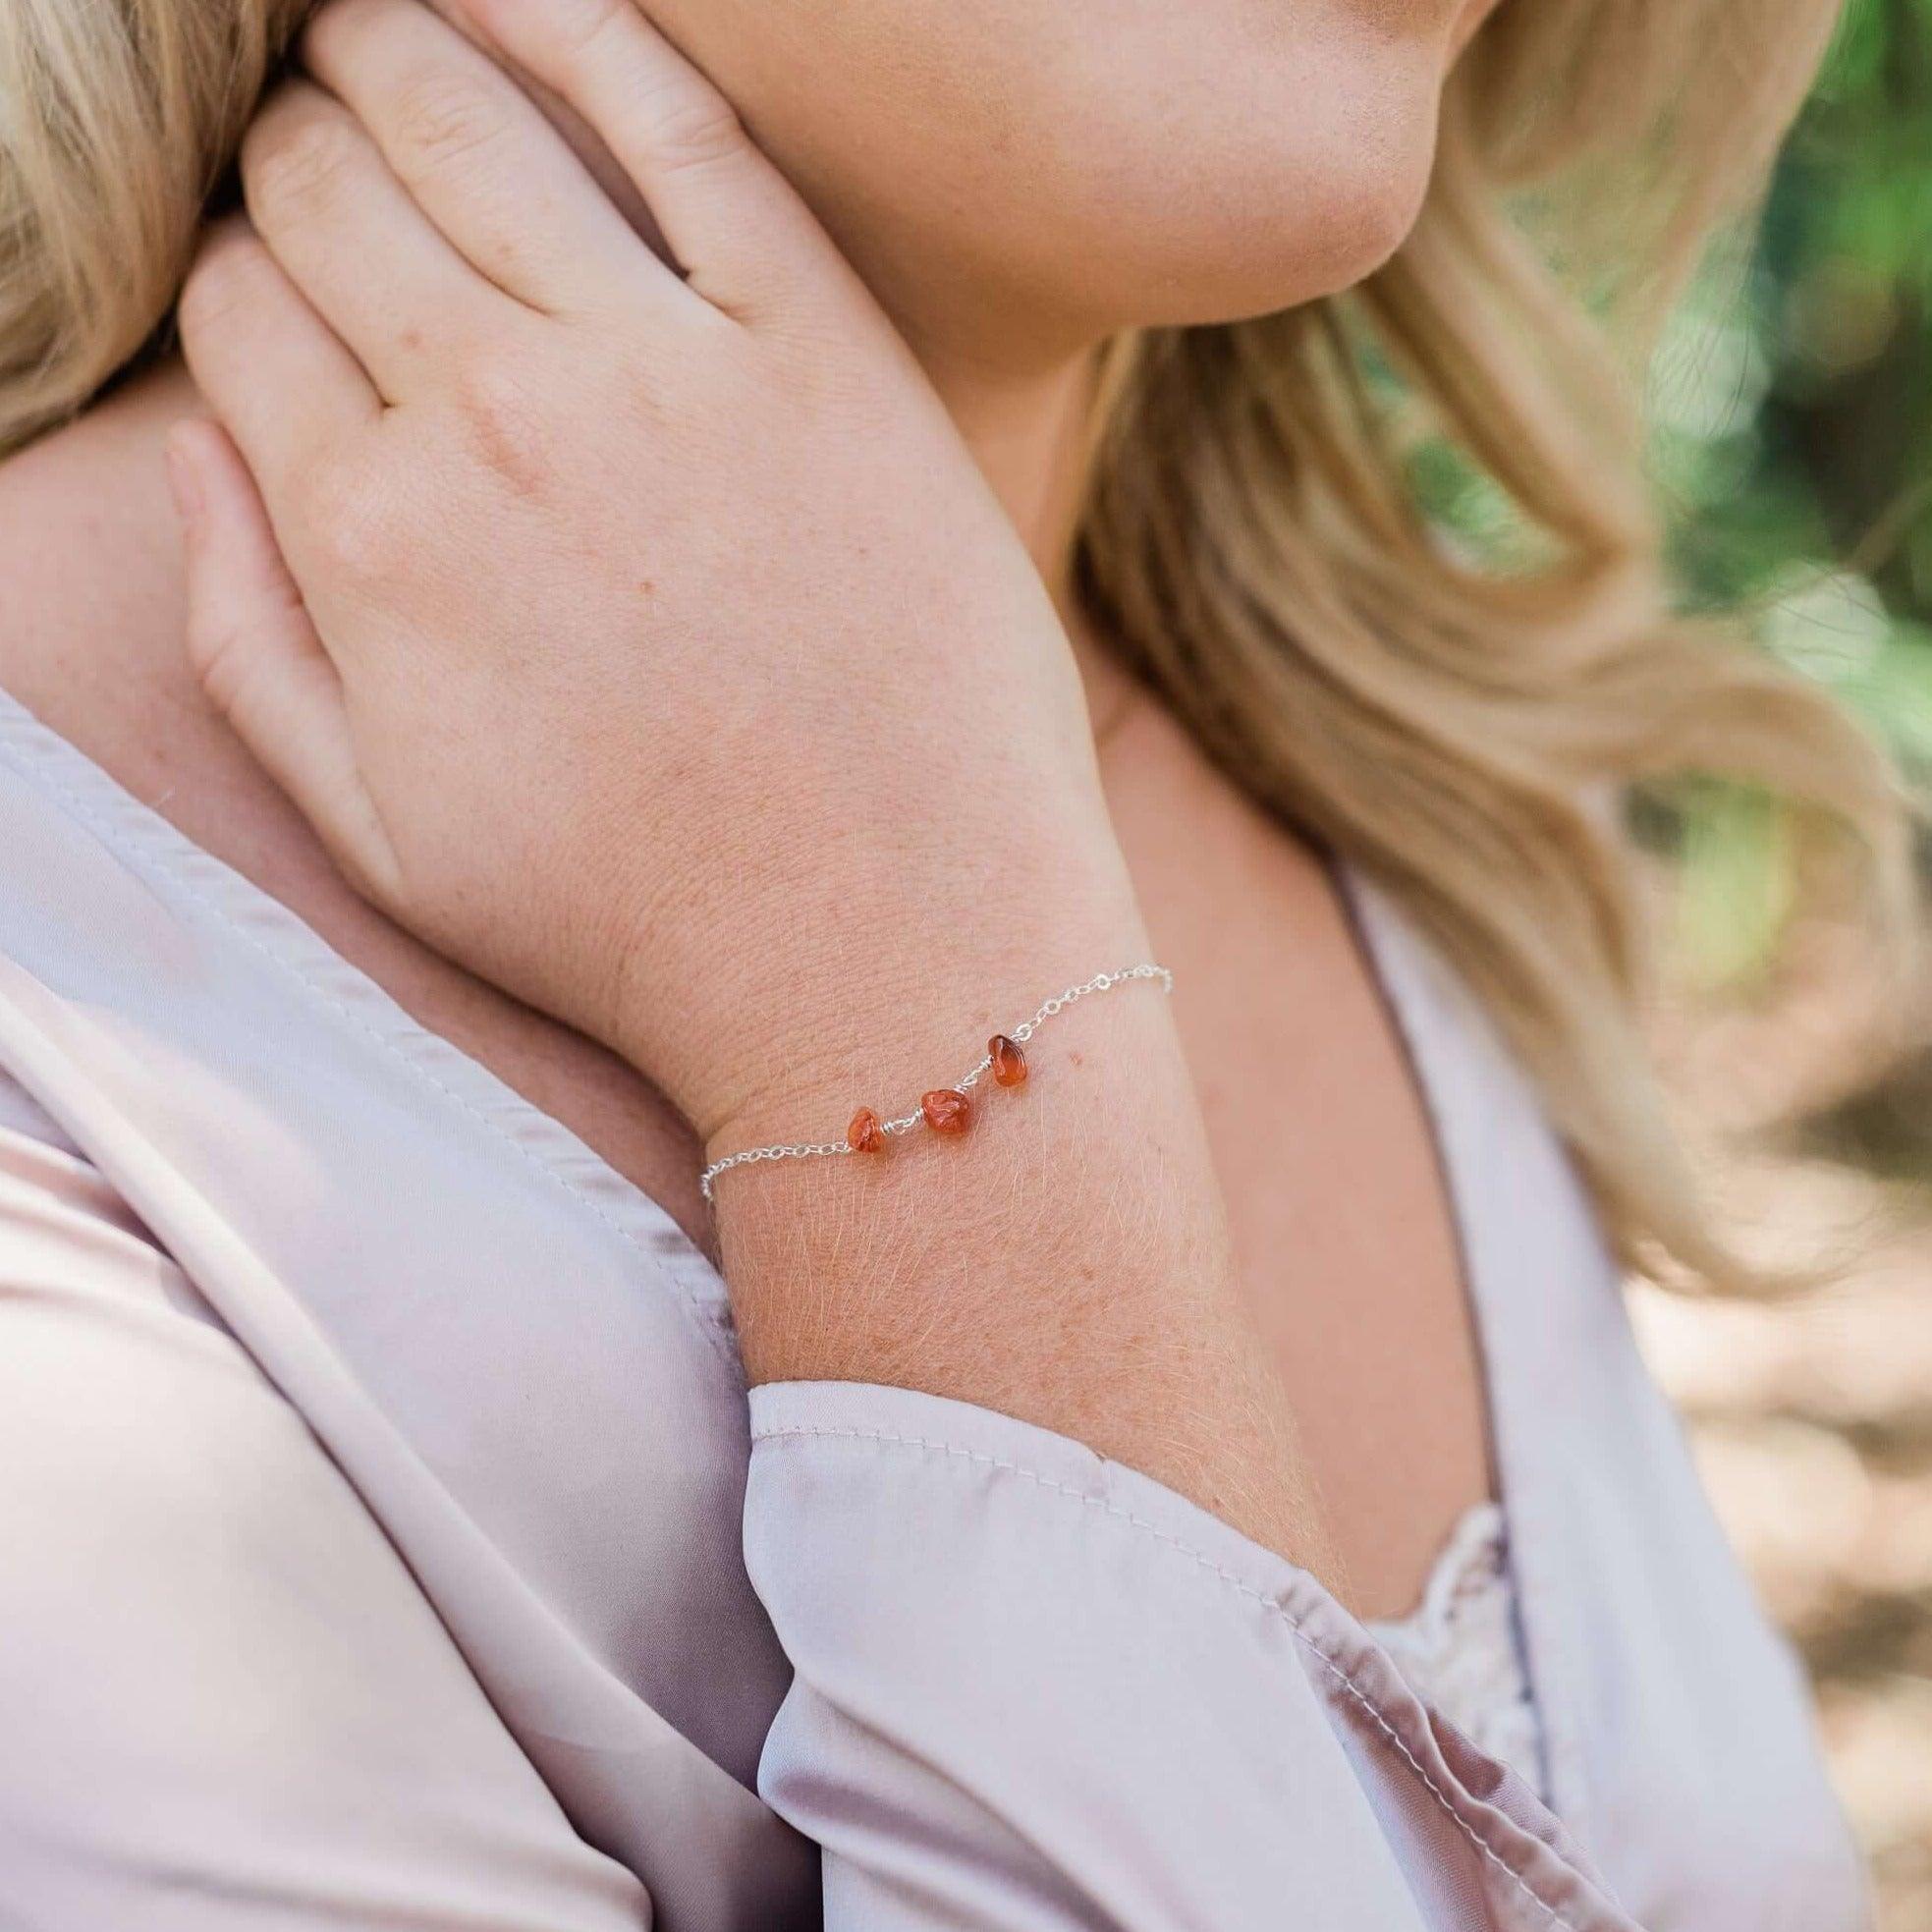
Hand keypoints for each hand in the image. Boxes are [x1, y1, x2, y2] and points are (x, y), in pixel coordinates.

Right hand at [171, 0, 1140, 1147]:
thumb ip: (249, 641)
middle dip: (295, 151)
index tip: (278, 285)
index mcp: (368, 539)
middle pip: (330, 194)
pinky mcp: (818, 345)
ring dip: (391, 51)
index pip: (239, 315)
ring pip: (466, 121)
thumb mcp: (381, 832)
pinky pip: (680, 123)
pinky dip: (584, 29)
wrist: (889, 947)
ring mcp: (661, 369)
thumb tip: (197, 460)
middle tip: (319, 146)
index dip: (239, 278)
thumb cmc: (639, 916)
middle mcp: (492, 421)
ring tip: (373, 34)